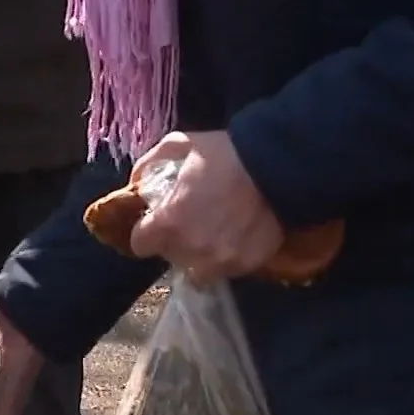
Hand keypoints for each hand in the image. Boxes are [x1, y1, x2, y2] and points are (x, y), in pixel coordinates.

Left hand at [127, 131, 284, 284]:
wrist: (277, 165)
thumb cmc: (225, 153)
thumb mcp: (179, 144)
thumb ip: (150, 163)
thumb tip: (135, 183)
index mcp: (168, 222)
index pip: (140, 244)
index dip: (148, 232)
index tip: (158, 222)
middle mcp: (191, 248)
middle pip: (170, 257)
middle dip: (175, 242)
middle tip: (190, 222)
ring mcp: (220, 260)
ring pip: (198, 270)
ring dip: (200, 255)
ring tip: (212, 234)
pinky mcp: (246, 264)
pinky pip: (227, 269)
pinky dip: (227, 258)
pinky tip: (235, 237)